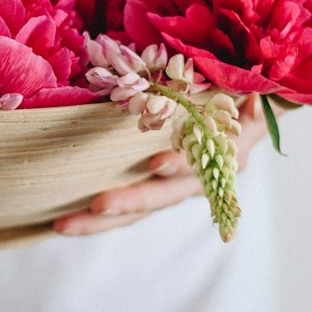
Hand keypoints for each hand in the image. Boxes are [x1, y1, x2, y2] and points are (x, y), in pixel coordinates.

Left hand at [53, 94, 270, 235]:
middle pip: (163, 195)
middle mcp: (201, 176)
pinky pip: (130, 206)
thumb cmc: (237, 89)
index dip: (180, 163)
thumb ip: (238, 89)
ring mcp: (177, 187)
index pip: (202, 162)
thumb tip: (249, 98)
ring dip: (101, 220)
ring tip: (64, 225)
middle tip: (97, 205)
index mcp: (226, 153)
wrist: (246, 108)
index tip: (156, 162)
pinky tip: (63, 223)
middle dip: (129, 201)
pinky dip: (99, 217)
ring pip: (140, 208)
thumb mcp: (242, 85)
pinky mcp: (158, 189)